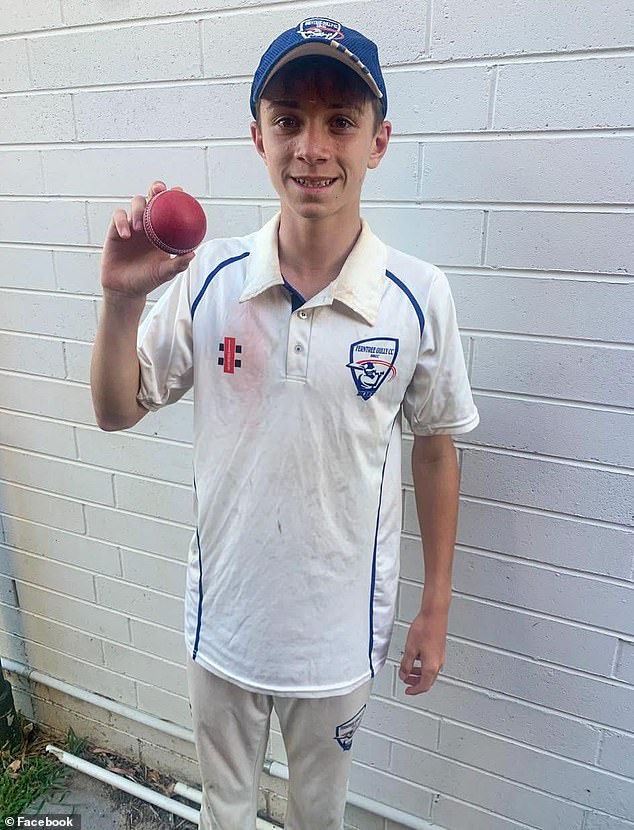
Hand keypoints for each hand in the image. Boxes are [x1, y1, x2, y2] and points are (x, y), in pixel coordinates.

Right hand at [100, 181, 194, 299]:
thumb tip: (192, 253)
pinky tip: (126, 235)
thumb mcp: (165, 273)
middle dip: (156, 189)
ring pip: (136, 203)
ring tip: (139, 228)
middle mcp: (149, 225)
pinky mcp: (116, 229)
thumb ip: (178, 264)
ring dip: (138, 210)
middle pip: (152, 198)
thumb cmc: (147, 279)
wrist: (125, 289)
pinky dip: (122, 222)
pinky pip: (118, 217)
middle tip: (158, 190)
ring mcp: (133, 225)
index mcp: (163, 231)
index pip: (169, 208)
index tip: (179, 191)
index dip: (174, 197)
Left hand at [398, 608, 447, 694]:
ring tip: (409, 670)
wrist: (435, 615)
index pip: (423, 686)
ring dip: (419, 674)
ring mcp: (440, 656)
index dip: (414, 691)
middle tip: (407, 681)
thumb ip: (406, 664)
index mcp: (431, 666)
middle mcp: (438, 663)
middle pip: (428, 681)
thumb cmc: (425, 629)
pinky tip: (416, 659)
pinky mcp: (439, 649)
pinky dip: (423, 666)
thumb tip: (403, 674)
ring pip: (430, 672)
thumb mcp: (410, 649)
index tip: (408, 691)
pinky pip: (432, 663)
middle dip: (416, 683)